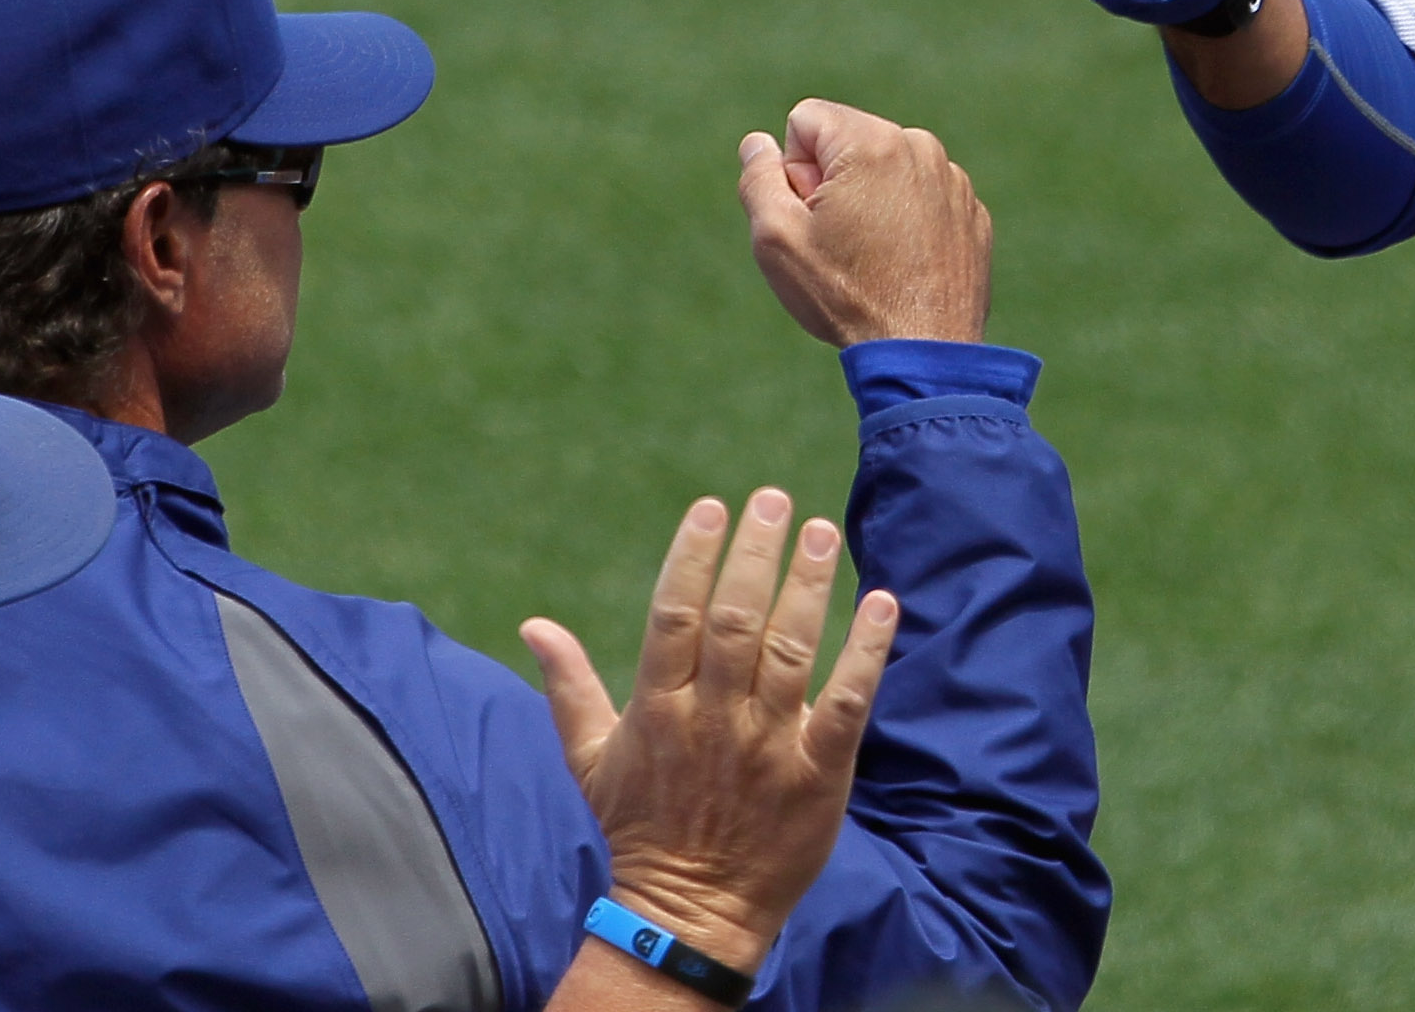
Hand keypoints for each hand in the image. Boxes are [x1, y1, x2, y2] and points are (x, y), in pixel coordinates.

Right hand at [523, 489, 899, 975]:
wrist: (691, 915)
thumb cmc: (641, 827)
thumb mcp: (591, 759)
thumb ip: (569, 686)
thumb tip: (533, 625)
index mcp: (658, 710)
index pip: (673, 616)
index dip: (692, 557)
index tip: (711, 507)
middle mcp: (713, 720)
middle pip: (734, 621)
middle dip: (753, 555)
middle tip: (772, 499)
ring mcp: (768, 745)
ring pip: (790, 650)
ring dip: (808, 585)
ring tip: (820, 532)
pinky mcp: (817, 772)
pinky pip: (848, 702)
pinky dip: (866, 652)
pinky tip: (881, 603)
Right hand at [738, 101, 989, 347]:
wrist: (924, 349)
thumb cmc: (845, 295)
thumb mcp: (777, 238)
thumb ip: (759, 178)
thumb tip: (759, 143)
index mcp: (872, 142)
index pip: (805, 120)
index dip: (793, 170)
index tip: (810, 215)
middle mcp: (920, 146)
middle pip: (847, 142)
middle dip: (831, 182)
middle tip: (837, 241)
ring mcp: (952, 178)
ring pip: (886, 169)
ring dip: (870, 200)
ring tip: (872, 256)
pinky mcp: (971, 210)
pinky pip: (922, 196)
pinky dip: (907, 220)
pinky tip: (903, 264)